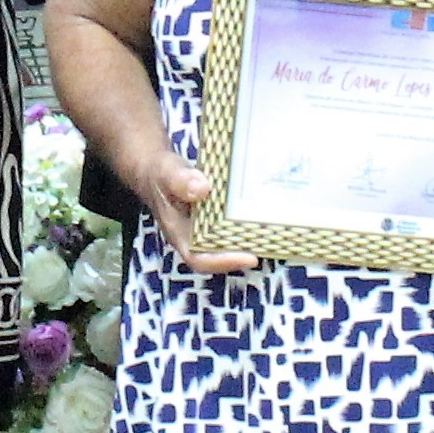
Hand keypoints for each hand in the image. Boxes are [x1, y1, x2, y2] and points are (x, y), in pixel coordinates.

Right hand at [127, 148, 260, 280]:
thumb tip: (202, 189)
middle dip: (247, 252)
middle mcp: (195, 237)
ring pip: (231, 241)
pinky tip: (267, 211)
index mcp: (180, 234)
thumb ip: (179, 180)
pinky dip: (249, 221)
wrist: (156, 169)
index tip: (250, 258)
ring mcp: (207, 229)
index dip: (224, 262)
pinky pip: (234, 225)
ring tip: (277, 231)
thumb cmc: (159, 174)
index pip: (200, 258)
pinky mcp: (217, 218)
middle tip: (272, 243)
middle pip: (222, 254)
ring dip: (251, 238)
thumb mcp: (166, 172)